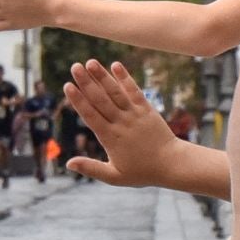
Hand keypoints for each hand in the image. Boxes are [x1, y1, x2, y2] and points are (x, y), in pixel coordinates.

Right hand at [62, 60, 179, 188]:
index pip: (91, 115)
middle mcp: (121, 123)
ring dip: (103, 76)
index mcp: (110, 138)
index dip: (79, 100)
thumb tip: (68, 163)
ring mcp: (134, 114)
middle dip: (86, 82)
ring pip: (115, 92)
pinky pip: (134, 91)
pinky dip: (125, 78)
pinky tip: (116, 65)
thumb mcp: (114, 176)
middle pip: (100, 100)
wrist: (172, 164)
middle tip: (74, 67)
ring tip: (91, 62)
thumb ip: (91, 168)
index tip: (68, 86)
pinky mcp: (146, 109)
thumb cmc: (142, 172)